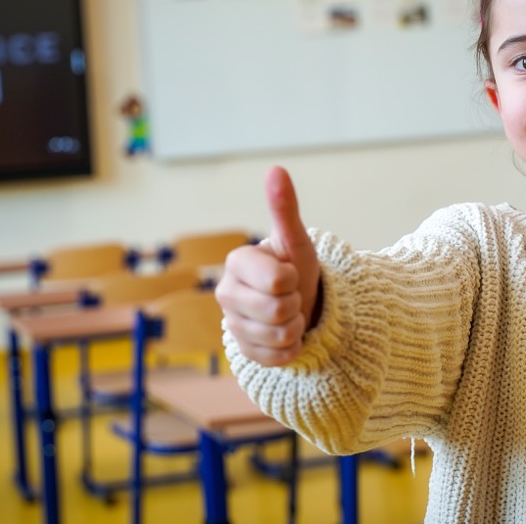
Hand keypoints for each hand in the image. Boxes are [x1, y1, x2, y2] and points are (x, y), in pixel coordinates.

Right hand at [216, 166, 321, 365]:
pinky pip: (278, 357)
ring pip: (279, 335)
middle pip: (278, 310)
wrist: (299, 304)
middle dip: (296, 305)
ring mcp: (231, 324)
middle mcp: (225, 293)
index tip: (288, 274)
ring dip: (295, 327)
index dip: (292, 279)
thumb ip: (284, 208)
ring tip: (290, 314)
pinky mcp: (242, 351)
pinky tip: (286, 336)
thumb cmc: (295, 268)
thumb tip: (276, 168)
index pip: (277, 280)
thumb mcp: (295, 240)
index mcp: (237, 262)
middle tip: (292, 297)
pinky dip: (292, 349)